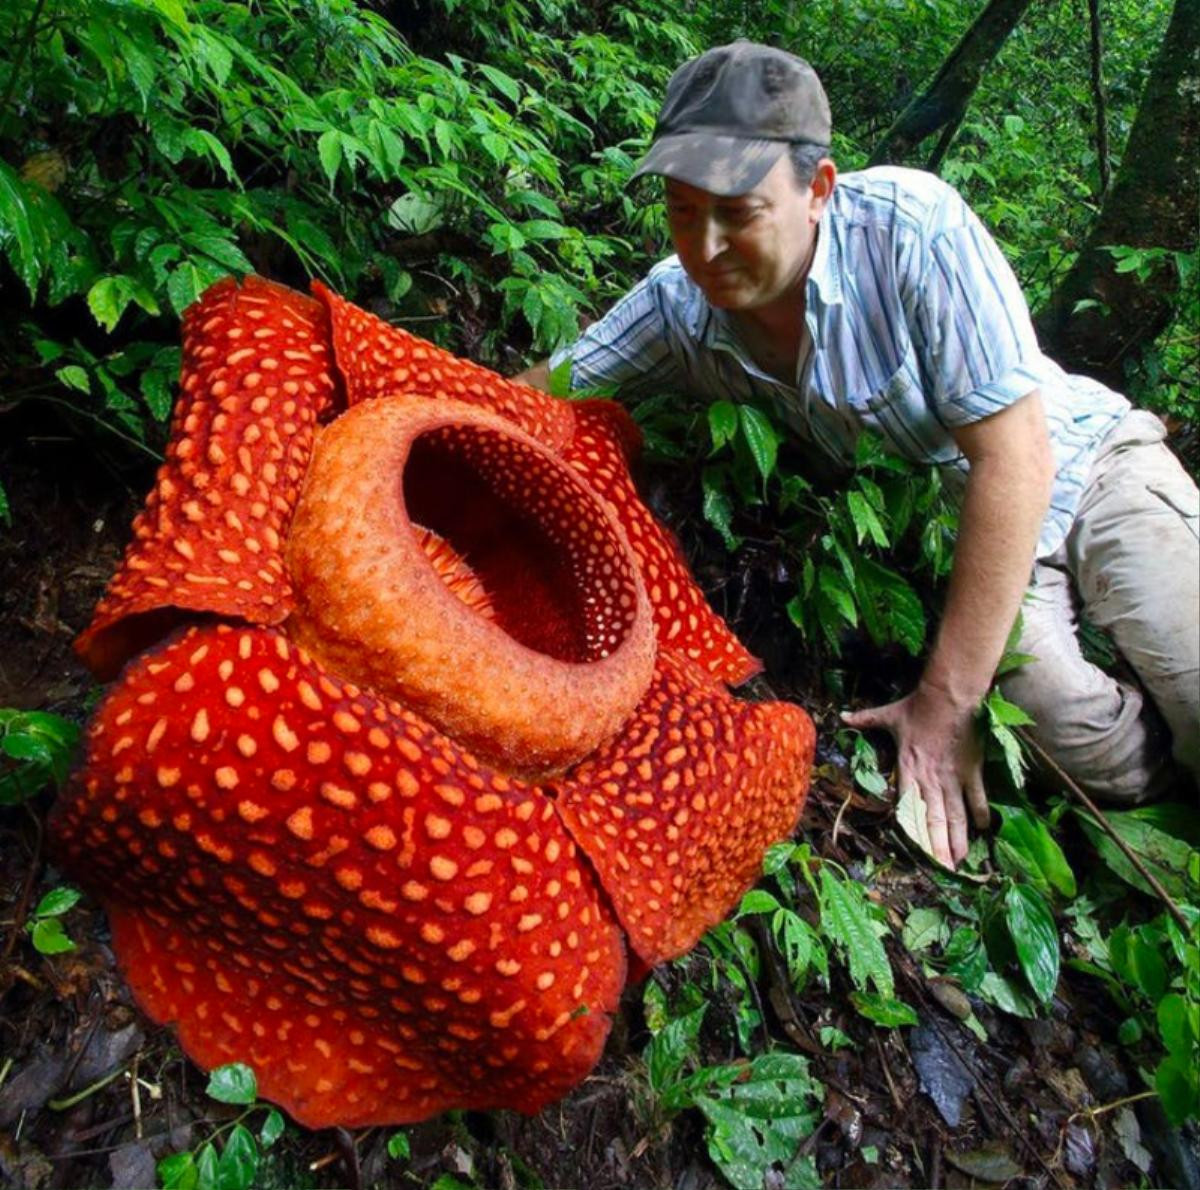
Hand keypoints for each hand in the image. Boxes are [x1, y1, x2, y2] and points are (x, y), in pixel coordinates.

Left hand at [842, 682, 988, 867]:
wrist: (949, 696)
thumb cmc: (917, 707)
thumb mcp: (887, 715)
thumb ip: (865, 720)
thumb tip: (842, 716)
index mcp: (908, 769)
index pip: (910, 808)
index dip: (915, 833)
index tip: (917, 853)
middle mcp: (930, 779)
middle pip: (935, 820)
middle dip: (938, 848)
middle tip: (943, 871)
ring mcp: (953, 777)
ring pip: (956, 815)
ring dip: (958, 839)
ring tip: (959, 862)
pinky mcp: (971, 771)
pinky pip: (977, 797)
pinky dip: (980, 814)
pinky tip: (983, 831)